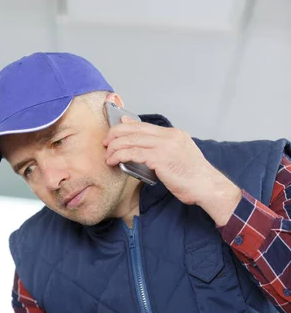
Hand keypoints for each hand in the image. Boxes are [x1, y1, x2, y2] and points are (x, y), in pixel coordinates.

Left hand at [103, 117, 240, 217]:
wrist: (207, 187)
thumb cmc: (192, 178)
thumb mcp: (177, 158)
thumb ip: (161, 151)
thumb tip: (142, 148)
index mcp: (174, 134)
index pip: (144, 125)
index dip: (125, 126)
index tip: (114, 132)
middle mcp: (169, 136)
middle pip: (135, 129)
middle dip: (116, 134)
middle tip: (105, 143)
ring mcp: (165, 145)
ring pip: (132, 140)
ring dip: (115, 147)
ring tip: (108, 155)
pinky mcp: (160, 158)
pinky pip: (134, 153)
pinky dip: (120, 156)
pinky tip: (114, 162)